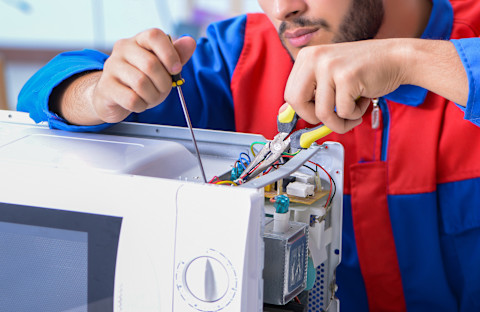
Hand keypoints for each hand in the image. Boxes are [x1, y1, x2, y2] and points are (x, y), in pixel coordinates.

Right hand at [92, 29, 195, 122]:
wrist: (112, 96)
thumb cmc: (140, 79)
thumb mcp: (162, 67)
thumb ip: (176, 55)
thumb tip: (190, 42)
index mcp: (139, 40)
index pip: (154, 36)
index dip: (169, 54)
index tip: (176, 70)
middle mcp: (123, 49)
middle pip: (150, 64)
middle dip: (163, 83)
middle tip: (163, 90)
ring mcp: (111, 67)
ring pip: (141, 83)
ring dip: (153, 96)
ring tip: (151, 97)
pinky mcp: (106, 87)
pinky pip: (131, 99)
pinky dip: (141, 105)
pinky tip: (139, 103)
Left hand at [284, 39, 406, 132]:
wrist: (397, 58)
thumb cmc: (365, 70)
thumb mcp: (330, 75)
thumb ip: (311, 92)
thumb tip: (286, 114)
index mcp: (307, 57)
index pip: (290, 94)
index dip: (303, 111)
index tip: (315, 116)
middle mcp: (315, 58)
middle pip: (297, 103)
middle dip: (315, 118)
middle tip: (332, 118)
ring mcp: (330, 66)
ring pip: (322, 113)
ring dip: (340, 121)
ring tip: (353, 111)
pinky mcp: (347, 77)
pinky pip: (344, 112)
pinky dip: (355, 114)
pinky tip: (363, 99)